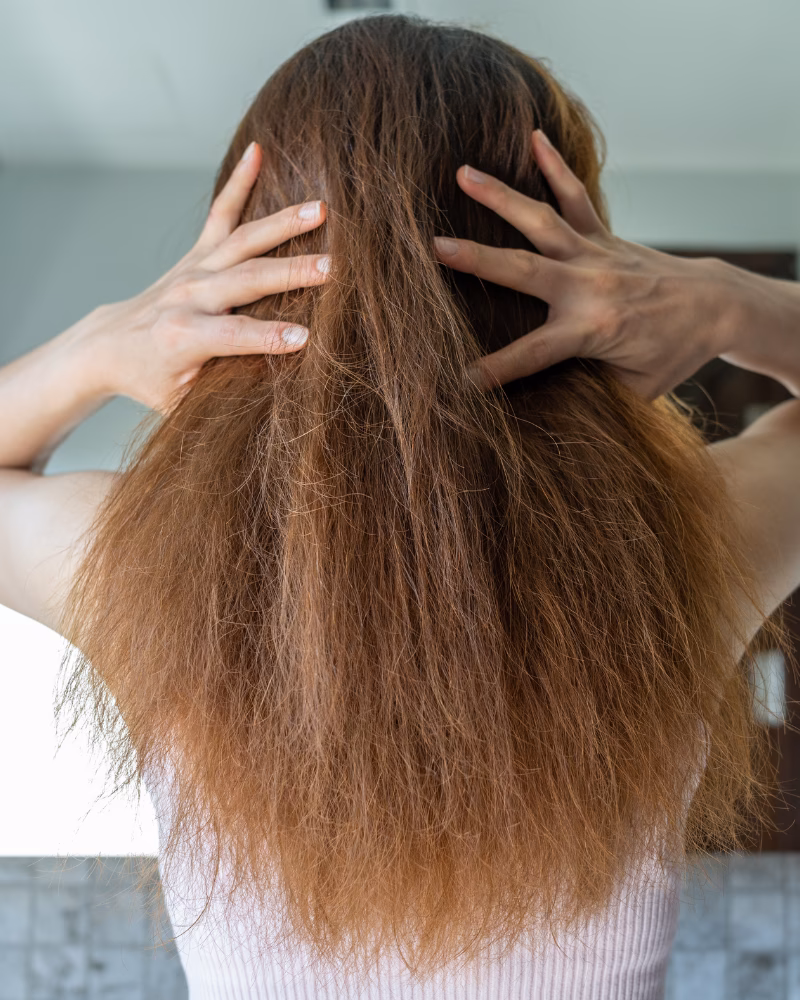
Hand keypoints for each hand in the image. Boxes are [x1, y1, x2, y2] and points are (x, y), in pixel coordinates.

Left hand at [89, 141, 328, 412]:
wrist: (109, 345)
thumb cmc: (153, 380)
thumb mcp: (186, 400)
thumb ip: (226, 387)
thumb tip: (279, 384)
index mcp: (183, 337)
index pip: (234, 336)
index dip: (268, 338)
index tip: (306, 339)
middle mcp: (188, 296)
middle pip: (246, 280)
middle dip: (290, 273)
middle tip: (332, 267)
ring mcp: (193, 269)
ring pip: (243, 241)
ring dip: (283, 224)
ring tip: (321, 211)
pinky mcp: (197, 253)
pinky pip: (221, 213)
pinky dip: (239, 181)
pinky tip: (259, 151)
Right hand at [433, 130, 743, 398]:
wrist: (714, 308)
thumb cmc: (671, 355)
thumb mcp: (633, 390)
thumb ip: (588, 389)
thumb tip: (544, 401)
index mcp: (593, 329)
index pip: (532, 354)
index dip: (494, 370)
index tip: (459, 380)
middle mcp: (589, 286)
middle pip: (523, 269)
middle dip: (477, 260)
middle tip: (435, 247)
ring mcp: (596, 255)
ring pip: (542, 220)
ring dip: (500, 196)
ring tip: (463, 174)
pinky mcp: (604, 237)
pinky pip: (577, 197)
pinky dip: (555, 166)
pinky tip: (535, 137)